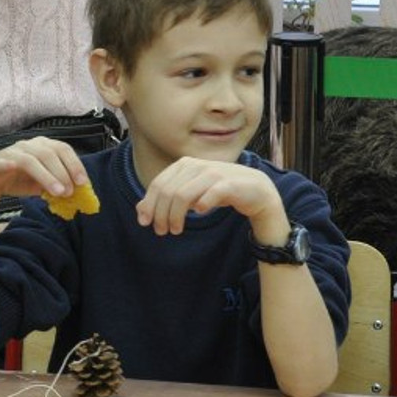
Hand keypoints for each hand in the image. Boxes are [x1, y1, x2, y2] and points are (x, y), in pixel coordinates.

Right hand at [0, 138, 86, 210]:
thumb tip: (79, 193)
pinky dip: (7, 165)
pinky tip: (12, 168)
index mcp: (42, 146)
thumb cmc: (18, 180)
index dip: (75, 164)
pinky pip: (2, 163)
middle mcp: (28, 145)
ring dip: (46, 176)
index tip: (83, 183)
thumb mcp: (42, 183)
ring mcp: (11, 153)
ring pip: (31, 160)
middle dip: (63, 172)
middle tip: (70, 191)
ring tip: (58, 193)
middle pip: (50, 153)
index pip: (63, 149)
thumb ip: (58, 184)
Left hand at [137, 158, 284, 237]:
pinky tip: (199, 213)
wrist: (256, 190)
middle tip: (161, 231)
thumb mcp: (190, 193)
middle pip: (168, 192)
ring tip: (175, 230)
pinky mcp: (229, 184)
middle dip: (161, 214)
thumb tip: (140, 210)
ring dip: (176, 216)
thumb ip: (167, 198)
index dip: (149, 204)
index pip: (158, 185)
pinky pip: (209, 195)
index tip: (145, 223)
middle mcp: (197, 166)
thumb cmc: (219, 191)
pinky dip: (202, 205)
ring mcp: (213, 173)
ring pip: (183, 195)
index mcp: (184, 165)